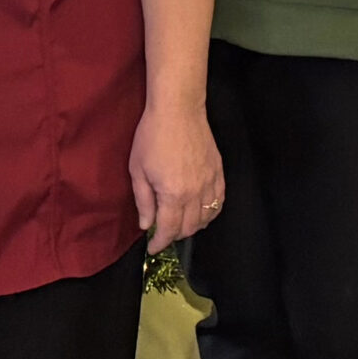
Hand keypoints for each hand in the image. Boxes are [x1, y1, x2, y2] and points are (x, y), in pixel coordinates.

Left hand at [129, 102, 224, 253]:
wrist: (178, 110)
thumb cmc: (152, 136)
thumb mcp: (138, 168)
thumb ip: (143, 200)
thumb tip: (146, 225)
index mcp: (174, 195)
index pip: (169, 230)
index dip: (160, 243)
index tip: (153, 247)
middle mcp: (196, 194)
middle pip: (189, 228)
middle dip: (174, 235)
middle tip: (163, 232)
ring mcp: (211, 185)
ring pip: (206, 219)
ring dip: (192, 226)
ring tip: (179, 222)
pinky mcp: (219, 175)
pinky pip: (218, 204)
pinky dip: (209, 214)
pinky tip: (199, 211)